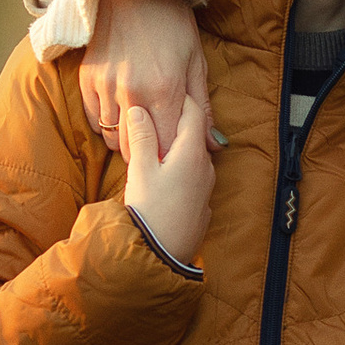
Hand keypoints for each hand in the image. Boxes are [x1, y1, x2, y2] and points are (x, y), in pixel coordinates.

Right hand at [81, 0, 206, 162]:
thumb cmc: (172, 23)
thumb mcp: (196, 61)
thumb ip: (202, 107)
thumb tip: (216, 144)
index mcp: (165, 90)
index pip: (165, 146)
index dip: (171, 155)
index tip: (175, 153)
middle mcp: (132, 92)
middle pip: (135, 148)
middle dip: (148, 152)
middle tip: (158, 144)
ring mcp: (105, 86)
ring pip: (112, 138)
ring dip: (126, 140)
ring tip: (140, 129)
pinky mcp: (86, 79)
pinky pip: (94, 120)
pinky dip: (107, 125)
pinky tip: (121, 115)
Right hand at [122, 93, 214, 265]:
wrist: (160, 256)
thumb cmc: (149, 211)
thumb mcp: (140, 170)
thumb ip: (142, 137)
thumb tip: (139, 109)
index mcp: (192, 153)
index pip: (193, 112)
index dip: (179, 97)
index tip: (165, 88)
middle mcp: (205, 167)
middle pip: (194, 133)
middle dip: (175, 120)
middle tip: (154, 110)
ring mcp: (205, 186)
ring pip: (192, 155)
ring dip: (176, 145)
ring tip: (153, 141)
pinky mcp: (200, 203)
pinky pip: (191, 175)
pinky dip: (178, 166)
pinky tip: (161, 171)